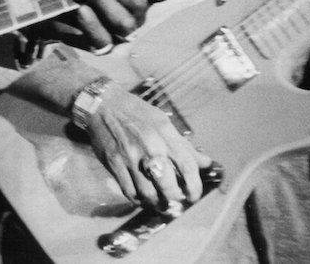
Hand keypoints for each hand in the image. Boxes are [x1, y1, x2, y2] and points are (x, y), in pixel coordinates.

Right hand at [84, 83, 210, 210]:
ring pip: (148, 194)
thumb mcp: (163, 122)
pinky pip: (129, 192)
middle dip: (175, 199)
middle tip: (177, 200)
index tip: (194, 195)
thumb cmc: (137, 113)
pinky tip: (143, 197)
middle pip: (168, 186)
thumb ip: (184, 145)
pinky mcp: (115, 164)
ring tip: (161, 203)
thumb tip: (206, 163)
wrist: (104, 105)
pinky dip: (139, 200)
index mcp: (165, 134)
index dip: (194, 186)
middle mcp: (149, 147)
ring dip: (157, 204)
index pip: (187, 165)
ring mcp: (130, 158)